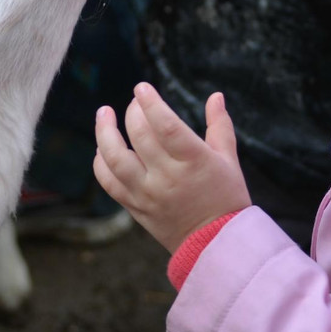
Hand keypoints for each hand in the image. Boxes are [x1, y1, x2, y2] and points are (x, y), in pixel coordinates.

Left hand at [93, 83, 250, 253]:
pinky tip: (102, 148)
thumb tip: (215, 95)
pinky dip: (101, 163)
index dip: (151, 104)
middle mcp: (167, 177)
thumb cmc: (226, 197)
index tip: (142, 87)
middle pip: (140, 136)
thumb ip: (220, 125)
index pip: (166, 126)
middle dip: (132, 112)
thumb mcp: (229, 159)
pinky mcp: (136, 207)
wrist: (216, 244)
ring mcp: (148, 193)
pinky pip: (109, 183)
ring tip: (104, 113)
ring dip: (105, 132)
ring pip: (115, 159)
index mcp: (194, 161)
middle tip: (135, 102)